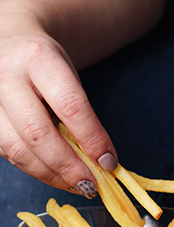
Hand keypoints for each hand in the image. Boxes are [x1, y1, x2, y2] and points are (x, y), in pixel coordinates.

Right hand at [0, 13, 116, 194]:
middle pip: (38, 133)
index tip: (109, 162)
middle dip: (69, 166)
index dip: (92, 139)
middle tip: (92, 184)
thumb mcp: (68, 75)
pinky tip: (54, 174)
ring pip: (17, 149)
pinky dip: (34, 169)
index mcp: (38, 59)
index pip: (71, 106)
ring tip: (76, 184)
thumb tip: (100, 159)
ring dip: (50, 174)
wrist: (7, 42)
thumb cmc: (44, 64)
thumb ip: (80, 113)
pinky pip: (7, 153)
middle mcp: (5, 77)